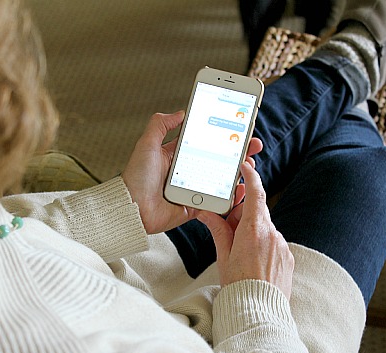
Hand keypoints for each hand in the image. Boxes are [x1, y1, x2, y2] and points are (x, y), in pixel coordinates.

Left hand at [122, 112, 262, 233]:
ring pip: (221, 179)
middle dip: (237, 151)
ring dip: (238, 172)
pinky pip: (216, 201)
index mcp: (176, 155)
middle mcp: (186, 171)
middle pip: (218, 159)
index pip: (204, 141)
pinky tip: (242, 186)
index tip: (237, 126)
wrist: (132, 208)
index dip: (221, 134)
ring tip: (250, 163)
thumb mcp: (147, 144)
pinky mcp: (195, 206)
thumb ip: (161, 125)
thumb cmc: (136, 177)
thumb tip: (180, 112)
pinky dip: (230, 196)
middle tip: (253, 144)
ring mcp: (192, 189)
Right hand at [197, 157, 293, 298]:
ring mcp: (283, 246)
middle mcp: (272, 234)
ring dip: (252, 232)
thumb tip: (207, 214)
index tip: (246, 167)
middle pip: (258, 213)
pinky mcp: (288, 257)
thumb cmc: (238, 285)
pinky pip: (274, 243)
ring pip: (266, 229)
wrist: (260, 312)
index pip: (255, 194)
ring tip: (240, 253)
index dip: (251, 177)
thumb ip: (218, 231)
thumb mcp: (223, 256)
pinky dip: (263, 245)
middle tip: (228, 226)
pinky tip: (253, 262)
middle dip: (243, 215)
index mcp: (254, 231)